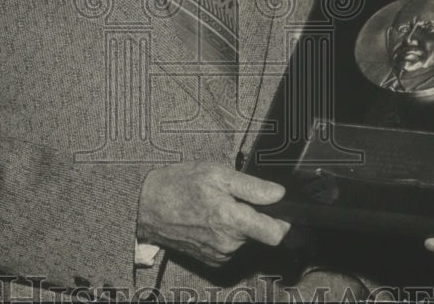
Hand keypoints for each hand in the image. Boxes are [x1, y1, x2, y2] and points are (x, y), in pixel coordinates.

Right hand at [136, 161, 290, 265]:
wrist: (146, 207)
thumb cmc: (180, 185)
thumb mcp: (216, 173)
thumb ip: (252, 187)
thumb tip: (279, 194)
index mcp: (231, 220)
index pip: (276, 235)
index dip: (287, 224)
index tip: (286, 213)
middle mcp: (228, 243)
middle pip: (260, 234)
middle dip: (254, 216)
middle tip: (235, 198)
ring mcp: (219, 254)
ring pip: (244, 239)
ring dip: (238, 224)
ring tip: (217, 206)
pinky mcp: (211, 260)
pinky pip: (230, 246)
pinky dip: (226, 234)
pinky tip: (209, 219)